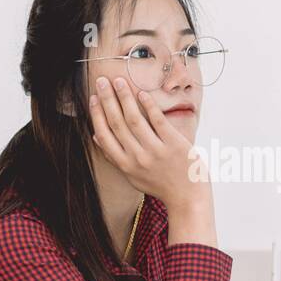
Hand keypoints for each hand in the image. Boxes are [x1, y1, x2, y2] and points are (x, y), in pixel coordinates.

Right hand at [88, 75, 205, 210]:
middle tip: (101, 82)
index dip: (96, 115)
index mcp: (125, 165)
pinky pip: (158, 121)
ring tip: (118, 81)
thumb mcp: (133, 176)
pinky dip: (148, 105)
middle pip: (117, 123)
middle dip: (107, 100)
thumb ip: (115, 157)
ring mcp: (156, 151)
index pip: (104, 135)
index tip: (92, 98)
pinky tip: (141, 93)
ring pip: (134, 119)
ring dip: (124, 97)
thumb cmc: (161, 186)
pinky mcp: (174, 144)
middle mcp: (137, 158)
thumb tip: (96, 136)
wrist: (188, 199)